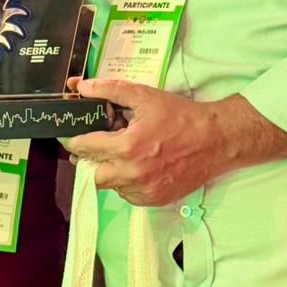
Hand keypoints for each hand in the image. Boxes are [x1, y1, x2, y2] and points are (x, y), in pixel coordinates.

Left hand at [66, 78, 233, 205]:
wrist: (215, 140)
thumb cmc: (180, 116)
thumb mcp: (144, 96)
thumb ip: (109, 90)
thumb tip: (81, 87)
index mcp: (127, 146)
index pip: (84, 148)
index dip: (73, 139)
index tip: (72, 134)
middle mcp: (133, 173)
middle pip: (92, 174)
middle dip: (90, 159)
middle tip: (97, 146)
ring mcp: (145, 190)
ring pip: (111, 186)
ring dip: (111, 171)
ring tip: (123, 153)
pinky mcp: (155, 200)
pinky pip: (128, 195)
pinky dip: (127, 182)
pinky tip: (139, 166)